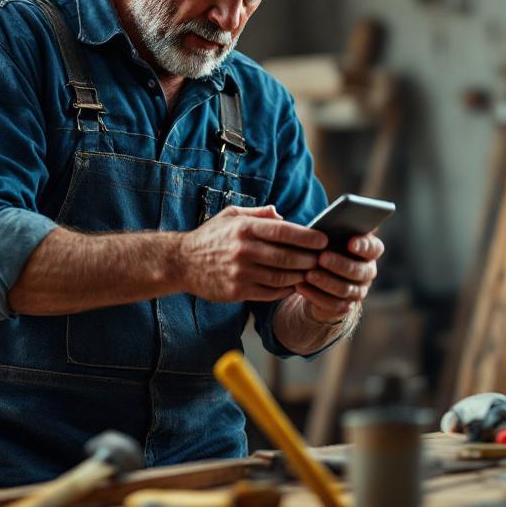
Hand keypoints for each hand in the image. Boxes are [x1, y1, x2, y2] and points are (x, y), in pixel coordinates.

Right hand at [178, 205, 327, 302]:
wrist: (182, 262)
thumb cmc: (210, 237)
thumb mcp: (231, 216)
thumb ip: (258, 214)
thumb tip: (281, 215)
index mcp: (244, 228)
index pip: (284, 231)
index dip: (308, 236)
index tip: (323, 239)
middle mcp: (244, 250)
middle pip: (287, 256)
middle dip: (310, 259)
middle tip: (323, 259)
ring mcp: (241, 272)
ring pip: (282, 277)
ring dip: (301, 276)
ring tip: (312, 273)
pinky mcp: (238, 291)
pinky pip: (270, 292)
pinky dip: (286, 289)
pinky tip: (294, 285)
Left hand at [297, 234, 384, 323]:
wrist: (317, 278)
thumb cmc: (322, 248)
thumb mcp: (325, 237)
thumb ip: (326, 228)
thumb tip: (303, 220)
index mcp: (368, 251)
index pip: (374, 248)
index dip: (364, 246)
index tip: (350, 242)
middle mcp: (367, 271)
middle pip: (360, 270)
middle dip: (340, 264)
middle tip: (321, 258)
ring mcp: (358, 290)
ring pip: (346, 289)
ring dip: (326, 281)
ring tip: (308, 274)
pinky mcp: (344, 306)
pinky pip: (333, 304)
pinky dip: (315, 295)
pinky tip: (301, 287)